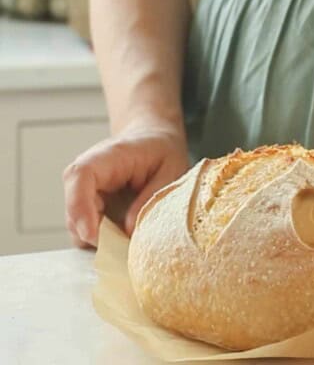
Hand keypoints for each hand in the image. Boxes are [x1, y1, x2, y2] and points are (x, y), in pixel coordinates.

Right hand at [63, 122, 188, 247]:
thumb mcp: (170, 170)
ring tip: (128, 239)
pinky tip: (123, 234)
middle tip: (124, 245)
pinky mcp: (88, 202)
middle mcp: (88, 171)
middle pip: (73, 208)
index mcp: (108, 156)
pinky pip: (86, 226)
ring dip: (99, 238)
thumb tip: (128, 230)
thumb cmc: (162, 150)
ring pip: (76, 223)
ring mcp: (85, 188)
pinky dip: (102, 237)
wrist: (153, 138)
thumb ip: (150, 198)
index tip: (94, 235)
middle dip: (95, 233)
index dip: (80, 208)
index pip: (80, 176)